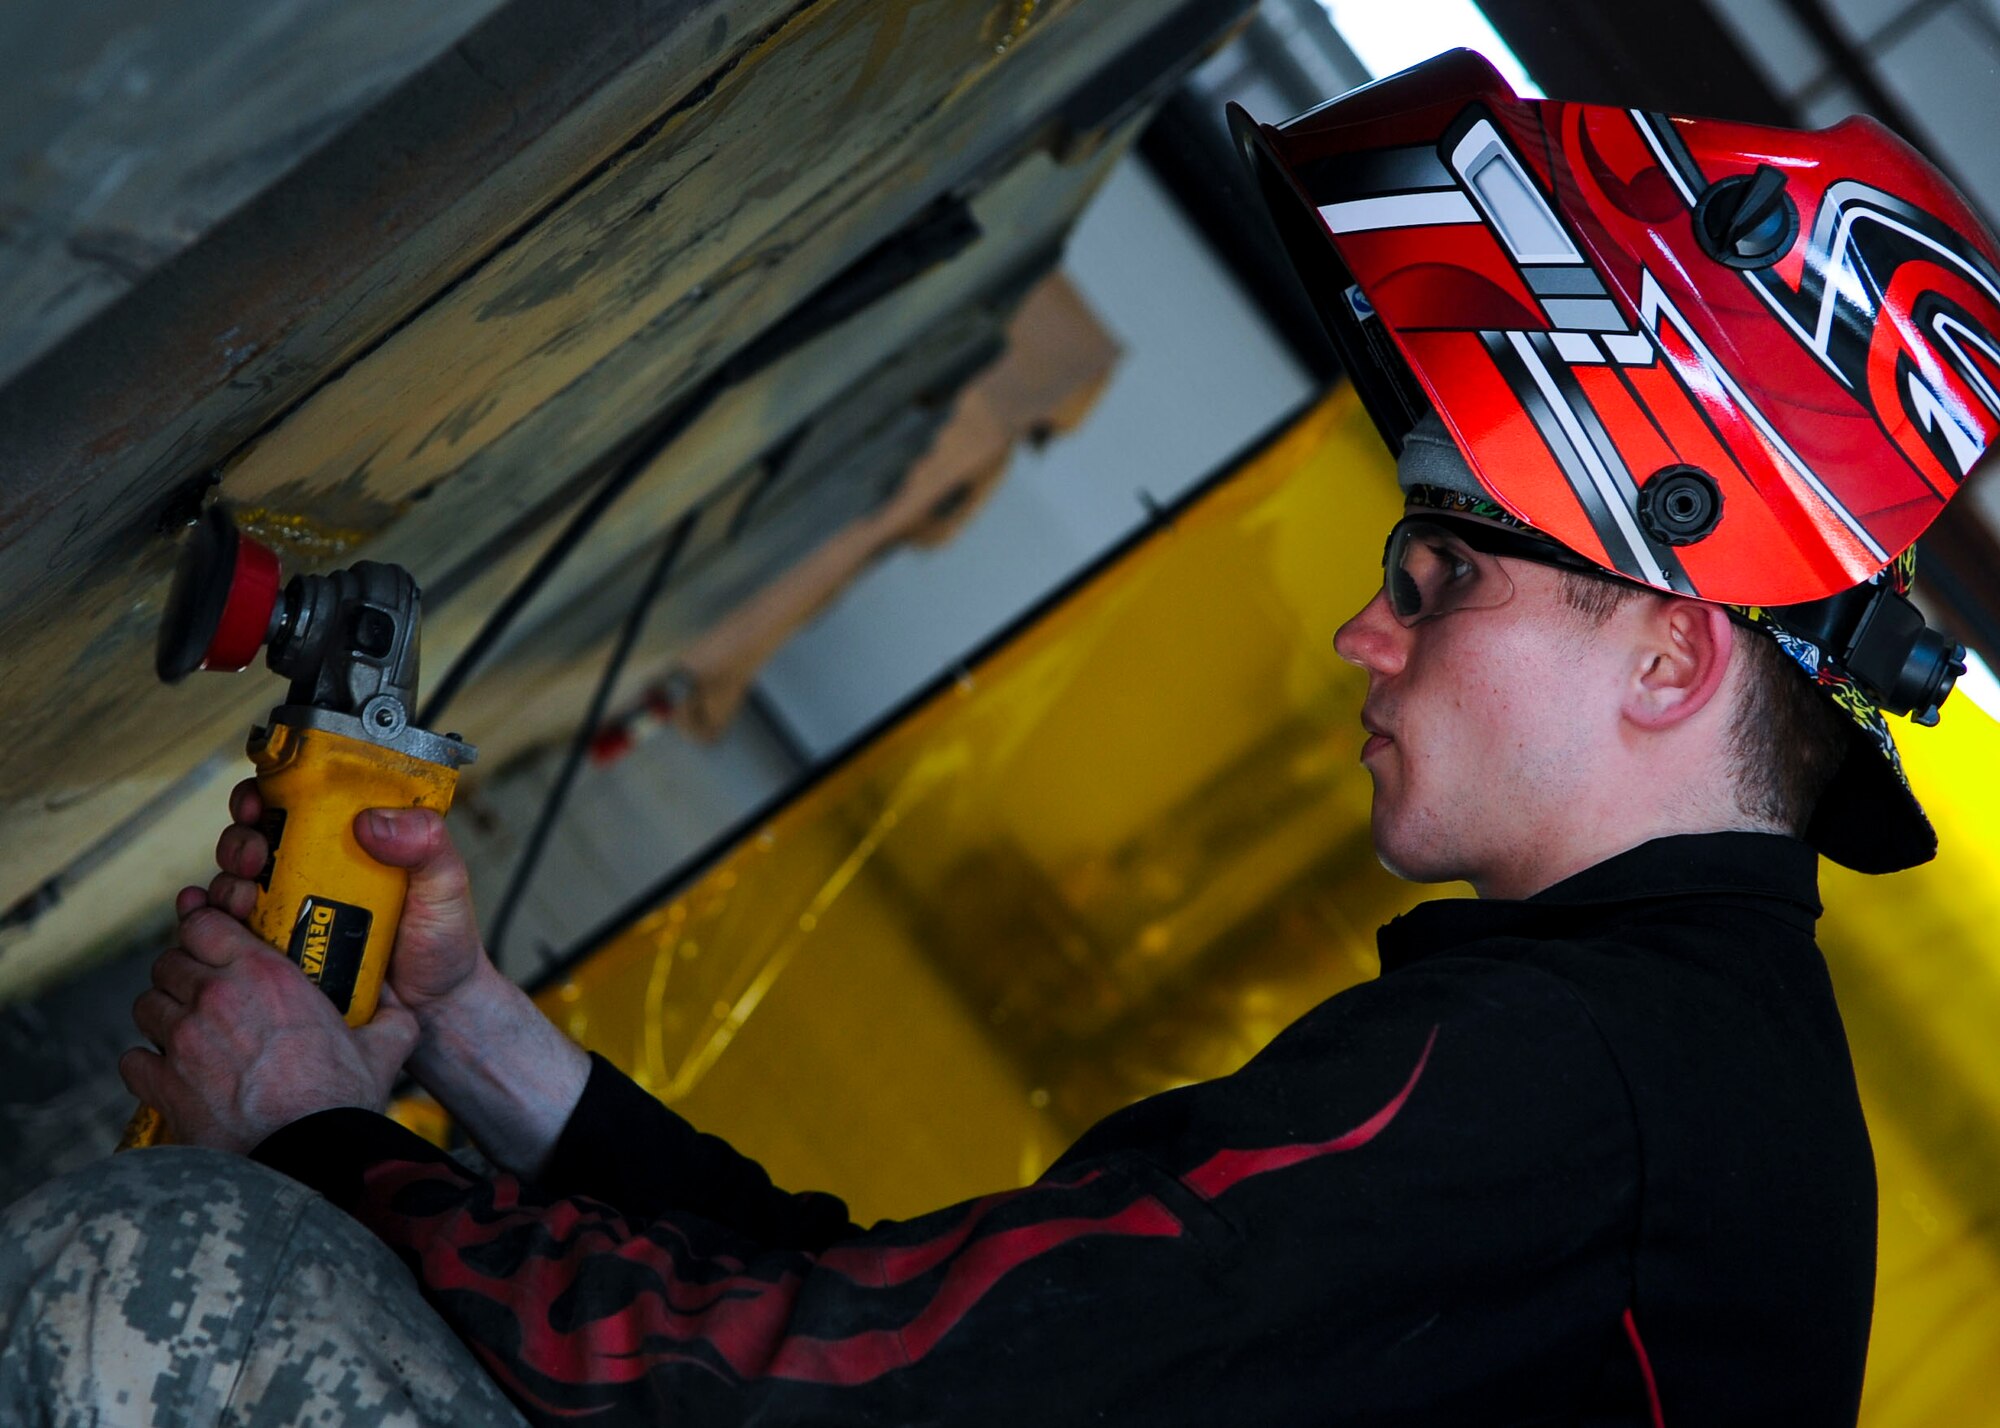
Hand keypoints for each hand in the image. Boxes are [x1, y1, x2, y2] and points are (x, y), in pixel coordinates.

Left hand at [120, 891, 417, 1152]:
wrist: (308, 1158)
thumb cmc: (343, 1102)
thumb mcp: (384, 1046)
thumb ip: (390, 1016)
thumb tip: (397, 1008)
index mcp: (266, 975)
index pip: (205, 923)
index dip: (204, 931)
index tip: (213, 944)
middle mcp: (216, 998)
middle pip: (168, 961)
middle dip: (183, 973)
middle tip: (204, 993)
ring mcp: (183, 1041)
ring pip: (147, 1004)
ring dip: (164, 1014)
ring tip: (188, 1033)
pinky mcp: (163, 1084)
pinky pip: (133, 1059)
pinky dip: (148, 1064)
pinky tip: (172, 1074)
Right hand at [209, 780, 490, 1024]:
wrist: (434, 1010)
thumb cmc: (443, 942)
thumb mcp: (446, 884)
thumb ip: (427, 844)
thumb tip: (374, 820)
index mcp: (352, 842)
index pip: (299, 801)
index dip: (269, 791)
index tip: (261, 797)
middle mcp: (315, 871)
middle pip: (256, 837)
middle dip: (241, 838)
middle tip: (254, 855)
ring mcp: (293, 912)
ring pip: (236, 881)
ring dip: (226, 880)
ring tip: (242, 896)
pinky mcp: (278, 952)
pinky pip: (231, 930)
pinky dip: (209, 920)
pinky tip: (207, 919)